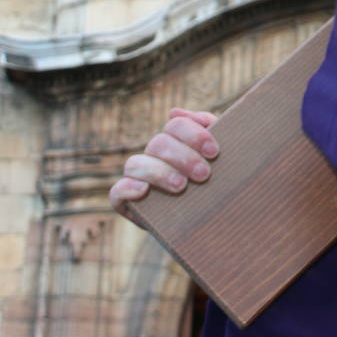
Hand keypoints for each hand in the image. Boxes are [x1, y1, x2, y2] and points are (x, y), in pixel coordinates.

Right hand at [109, 107, 219, 226]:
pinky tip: (144, 191)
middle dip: (183, 157)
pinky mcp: (128, 203)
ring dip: (159, 173)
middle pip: (158, 143)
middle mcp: (153, 156)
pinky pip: (116, 193)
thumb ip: (209, 127)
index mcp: (175, 141)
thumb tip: (176, 111)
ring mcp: (138, 179)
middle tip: (204, 175)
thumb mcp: (220, 158)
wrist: (209, 225)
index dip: (194, 135)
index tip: (214, 152)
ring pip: (135, 164)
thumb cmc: (216, 184)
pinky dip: (127, 189)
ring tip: (181, 187)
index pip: (176, 125)